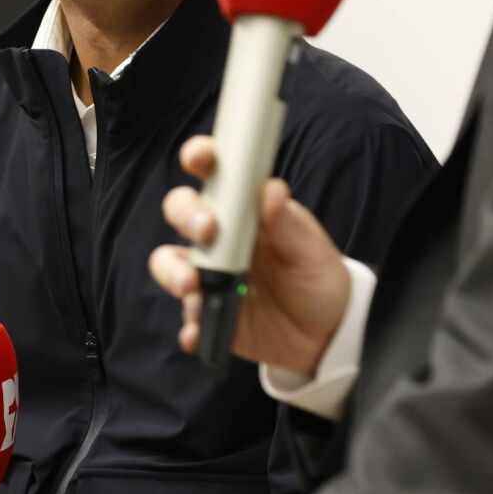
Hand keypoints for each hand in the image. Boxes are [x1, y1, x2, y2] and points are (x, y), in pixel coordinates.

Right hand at [149, 135, 351, 374]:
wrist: (325, 335)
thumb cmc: (317, 279)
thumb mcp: (312, 251)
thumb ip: (289, 223)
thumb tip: (270, 189)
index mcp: (245, 211)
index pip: (215, 175)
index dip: (200, 157)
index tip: (200, 158)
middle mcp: (219, 238)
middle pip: (180, 212)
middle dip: (185, 215)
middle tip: (207, 230)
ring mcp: (208, 275)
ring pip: (168, 262)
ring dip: (173, 271)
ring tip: (193, 287)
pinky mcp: (207, 312)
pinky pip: (186, 316)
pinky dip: (189, 323)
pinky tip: (199, 331)